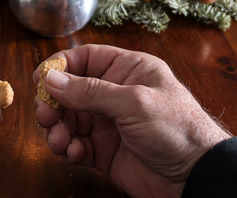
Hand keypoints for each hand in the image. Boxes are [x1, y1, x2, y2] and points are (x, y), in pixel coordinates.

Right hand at [34, 44, 229, 197]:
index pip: (85, 59)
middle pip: (70, 90)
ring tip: (60, 142)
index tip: (40, 80)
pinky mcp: (104, 151)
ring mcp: (109, 123)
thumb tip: (52, 79)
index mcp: (128, 70)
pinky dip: (69, 149)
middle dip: (53, 103)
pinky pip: (76, 145)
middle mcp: (115, 94)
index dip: (60, 67)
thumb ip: (91, 91)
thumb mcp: (134, 103)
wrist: (196, 177)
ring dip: (58, 129)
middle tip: (46, 116)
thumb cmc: (178, 130)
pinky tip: (75, 154)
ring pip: (68, 120)